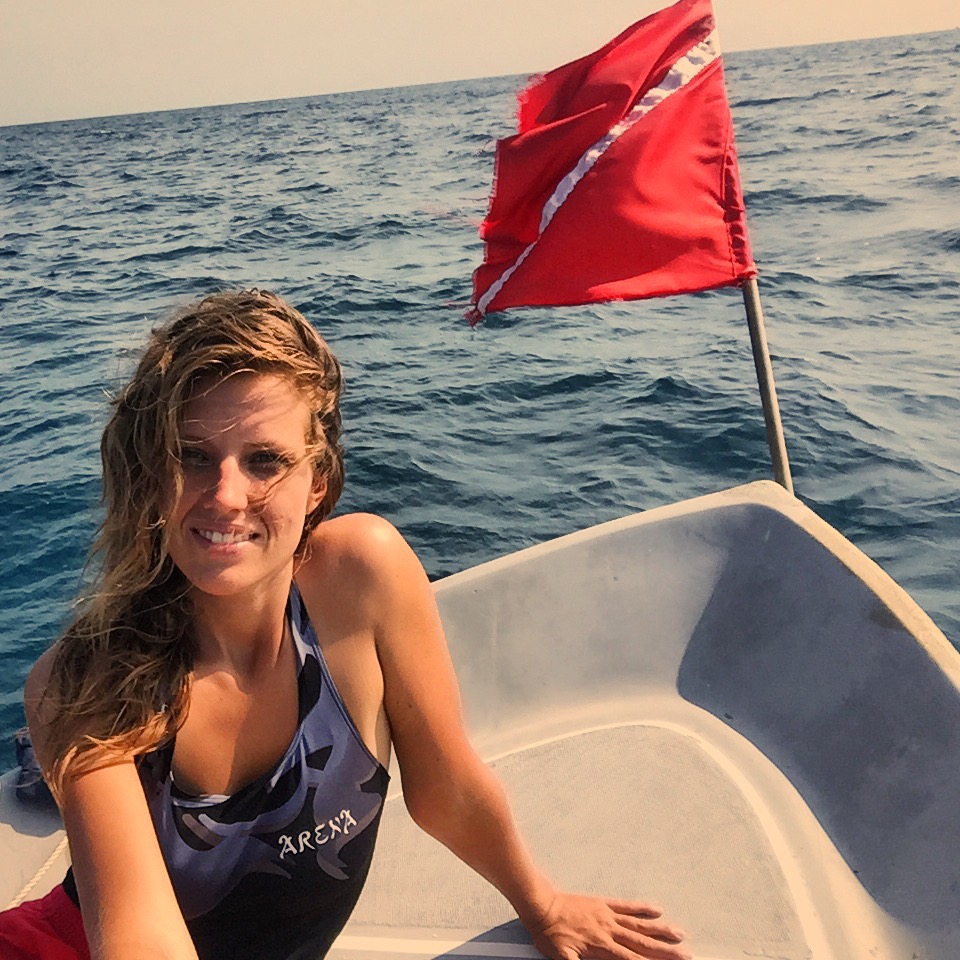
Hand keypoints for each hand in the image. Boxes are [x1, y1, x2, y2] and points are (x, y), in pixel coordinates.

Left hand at [523, 892, 690, 959]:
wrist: (542, 905)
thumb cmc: (550, 934)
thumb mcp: (562, 958)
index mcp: (602, 946)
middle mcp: (610, 930)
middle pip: (643, 943)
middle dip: (666, 951)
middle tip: (687, 954)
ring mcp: (608, 915)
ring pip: (639, 924)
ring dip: (661, 930)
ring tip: (680, 934)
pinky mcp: (603, 903)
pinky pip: (627, 906)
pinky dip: (642, 909)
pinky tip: (656, 910)